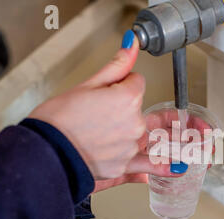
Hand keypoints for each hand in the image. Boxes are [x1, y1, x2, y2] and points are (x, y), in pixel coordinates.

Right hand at [29, 37, 161, 179]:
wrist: (45, 153)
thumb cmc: (58, 119)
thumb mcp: (86, 85)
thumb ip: (116, 67)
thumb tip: (132, 45)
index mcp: (128, 98)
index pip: (137, 83)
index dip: (122, 84)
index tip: (107, 91)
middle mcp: (135, 123)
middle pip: (139, 110)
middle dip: (123, 109)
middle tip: (97, 115)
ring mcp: (132, 146)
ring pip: (141, 134)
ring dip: (133, 133)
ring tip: (112, 136)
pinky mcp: (125, 166)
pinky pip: (151, 166)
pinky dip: (164, 167)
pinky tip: (178, 166)